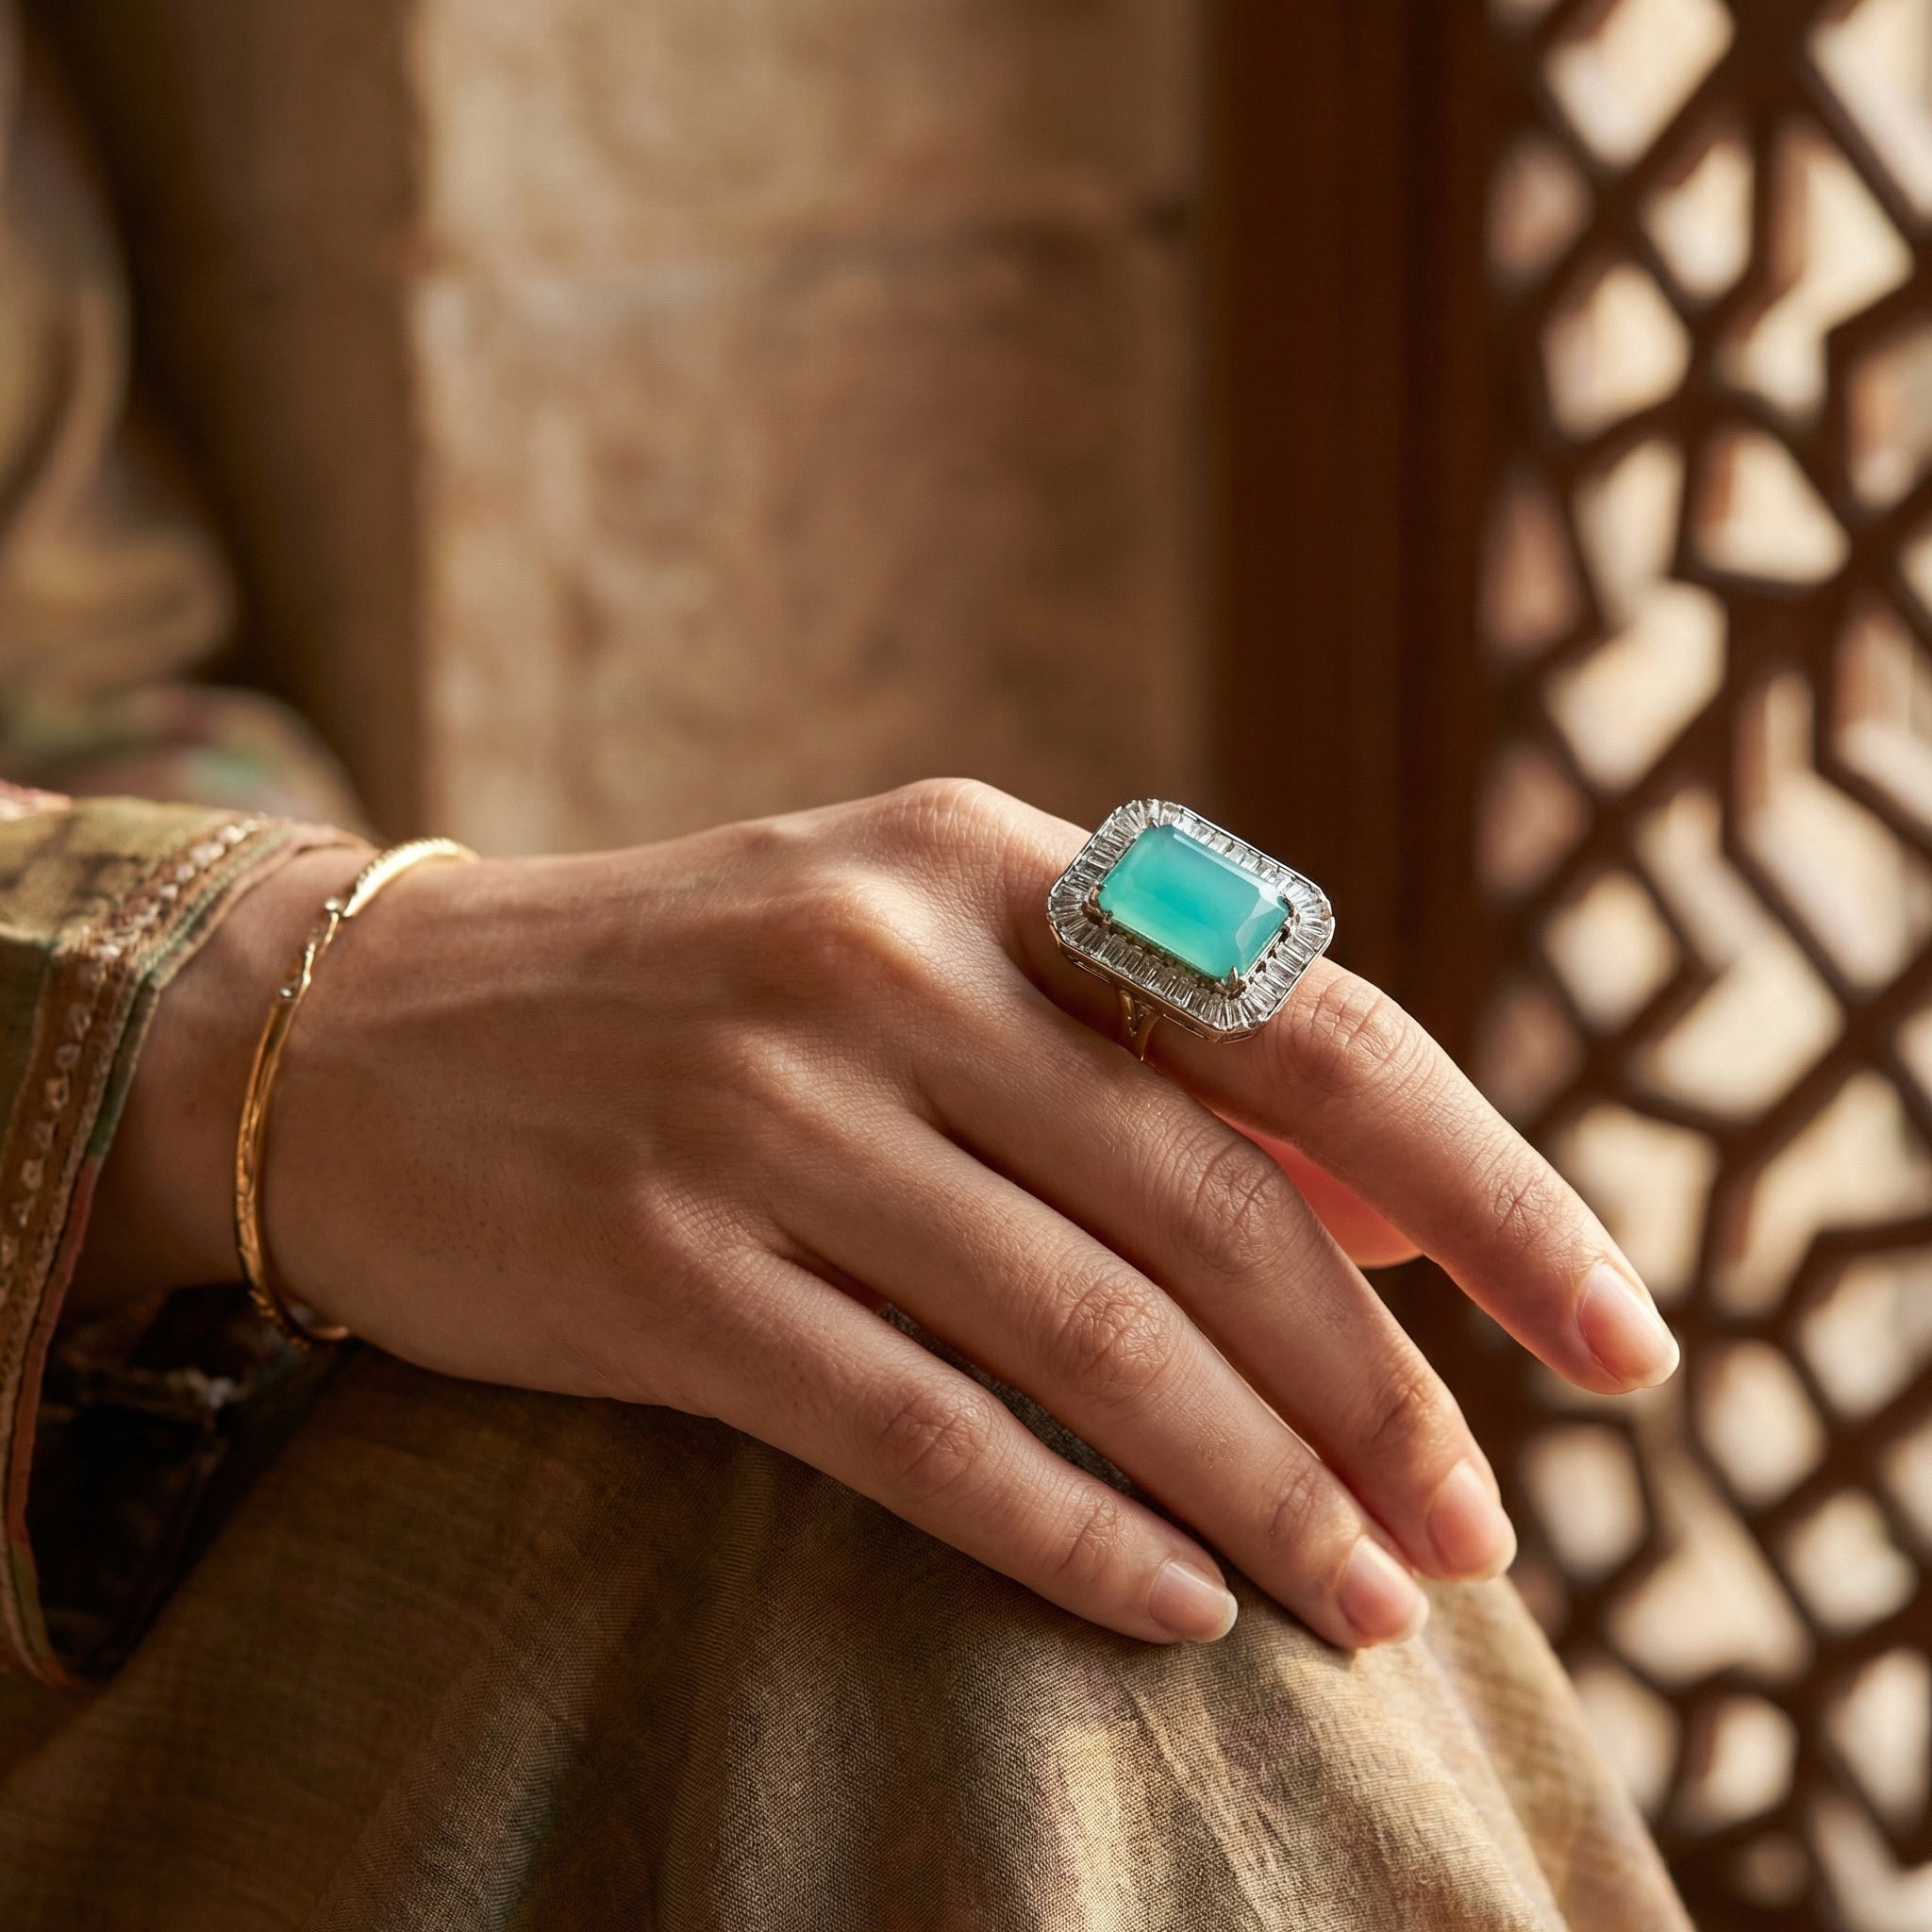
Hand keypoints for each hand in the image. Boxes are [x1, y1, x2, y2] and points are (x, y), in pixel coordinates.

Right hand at [85, 781, 1676, 1649]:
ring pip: (1087, 1330)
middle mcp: (886, 963)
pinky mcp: (661, 1264)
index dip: (1487, 1193)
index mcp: (983, 864)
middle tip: (1481, 1534)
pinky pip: (915, 1426)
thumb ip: (1144, 1061)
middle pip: (1214, 1207)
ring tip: (1372, 1602)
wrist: (361, 1032)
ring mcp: (765, 1109)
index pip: (1302, 1031)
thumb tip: (1398, 1222)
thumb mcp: (920, 956)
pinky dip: (1068, 1527)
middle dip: (1381, 1392)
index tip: (1614, 1339)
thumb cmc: (686, 995)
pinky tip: (1177, 1603)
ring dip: (1259, 1488)